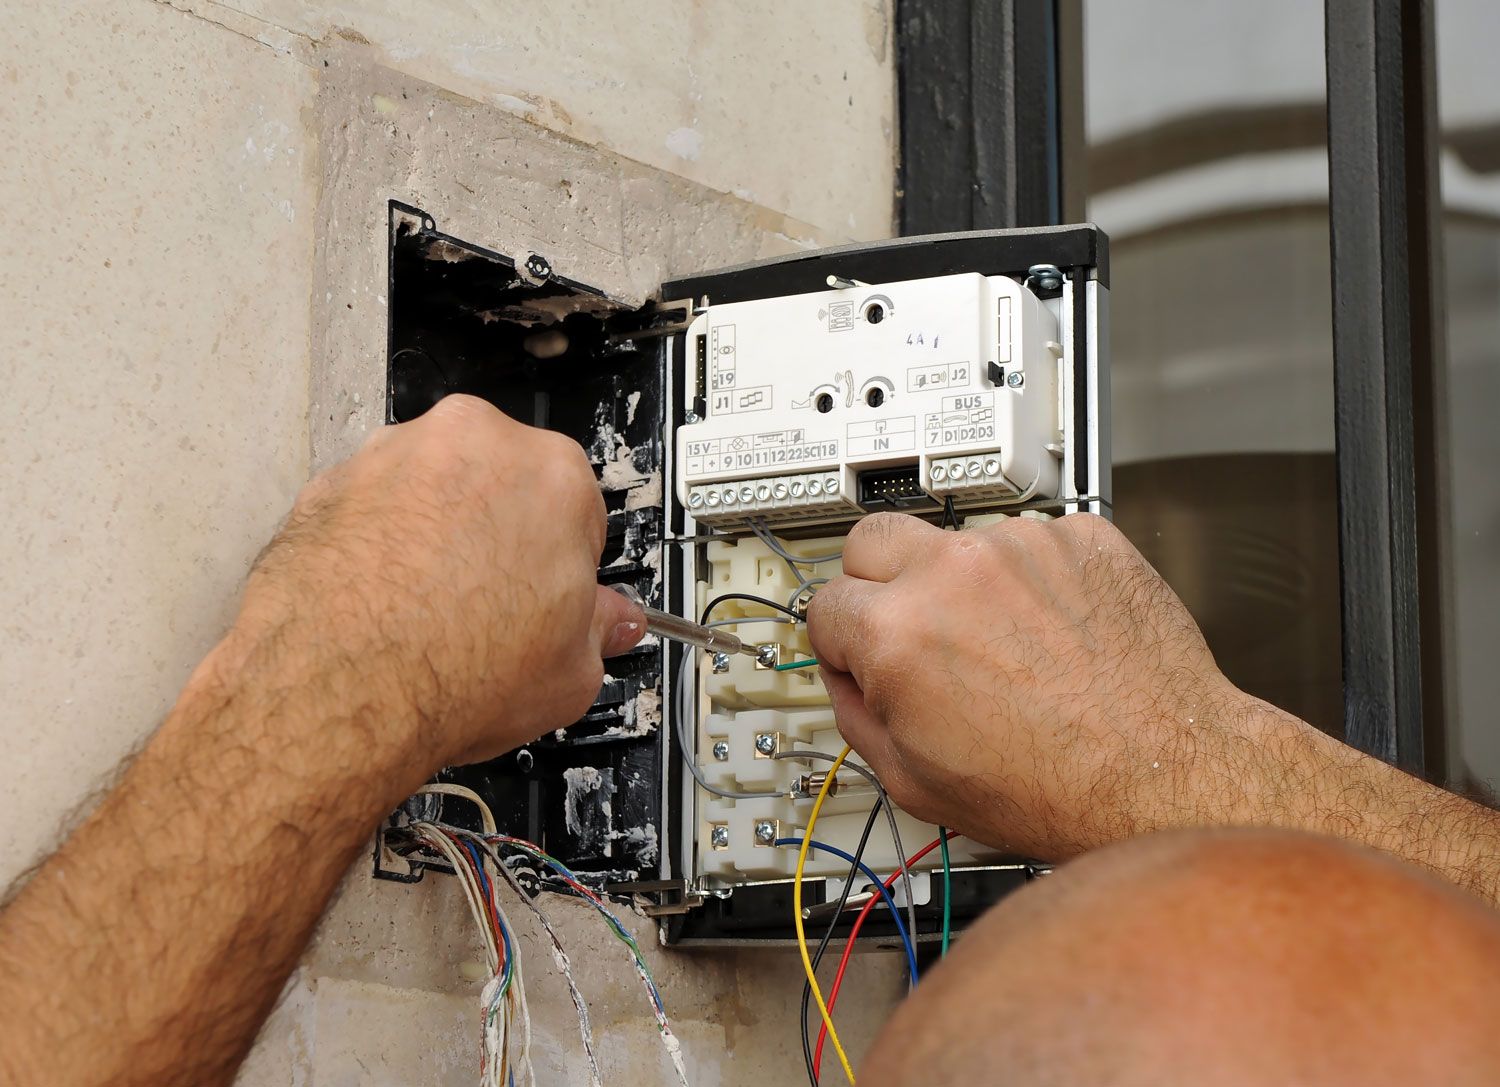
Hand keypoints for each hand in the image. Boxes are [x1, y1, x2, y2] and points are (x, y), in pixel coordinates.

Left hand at [232, 394, 643, 767]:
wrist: (337, 688)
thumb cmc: (449, 669)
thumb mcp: (570, 674)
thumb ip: (598, 631)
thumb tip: (608, 625)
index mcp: (553, 476)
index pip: (577, 510)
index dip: (564, 562)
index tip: (551, 593)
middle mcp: (475, 445)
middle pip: (502, 484)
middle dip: (499, 535)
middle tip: (492, 604)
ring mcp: (396, 456)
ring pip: (432, 488)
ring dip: (436, 533)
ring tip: (431, 610)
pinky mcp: (332, 481)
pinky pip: (370, 506)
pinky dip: (377, 543)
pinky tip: (384, 602)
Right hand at [807, 511, 1246, 859]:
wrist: (1163, 775)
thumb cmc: (1055, 788)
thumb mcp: (914, 782)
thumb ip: (857, 717)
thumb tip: (847, 682)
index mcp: (896, 633)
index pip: (824, 603)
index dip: (838, 641)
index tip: (858, 652)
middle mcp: (952, 574)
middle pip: (872, 538)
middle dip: (876, 581)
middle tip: (907, 623)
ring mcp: (1021, 547)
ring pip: (957, 540)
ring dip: (964, 582)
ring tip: (1005, 644)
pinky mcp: (1081, 539)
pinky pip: (1033, 543)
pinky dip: (1034, 580)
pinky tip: (1053, 633)